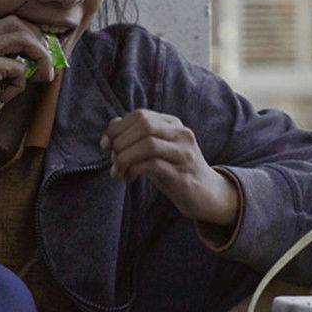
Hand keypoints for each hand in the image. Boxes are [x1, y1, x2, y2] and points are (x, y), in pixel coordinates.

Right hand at [0, 16, 56, 157]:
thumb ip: (8, 62)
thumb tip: (41, 54)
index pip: (6, 23)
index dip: (29, 35)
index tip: (42, 52)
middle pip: (15, 23)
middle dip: (37, 41)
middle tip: (47, 63)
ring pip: (22, 38)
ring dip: (40, 58)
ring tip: (41, 77)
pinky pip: (19, 68)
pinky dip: (20, 84)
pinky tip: (5, 97)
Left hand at [100, 109, 238, 225]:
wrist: (206, 195)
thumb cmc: (176, 172)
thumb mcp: (155, 152)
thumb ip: (136, 138)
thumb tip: (112, 125)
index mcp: (173, 125)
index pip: (141, 115)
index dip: (118, 127)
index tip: (105, 144)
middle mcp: (181, 135)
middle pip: (144, 125)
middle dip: (120, 141)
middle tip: (112, 159)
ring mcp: (184, 154)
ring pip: (148, 143)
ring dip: (125, 157)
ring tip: (118, 171)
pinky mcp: (182, 174)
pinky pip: (152, 164)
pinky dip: (134, 170)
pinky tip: (128, 178)